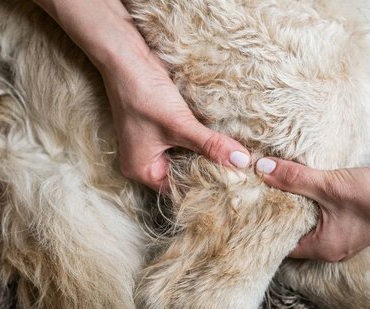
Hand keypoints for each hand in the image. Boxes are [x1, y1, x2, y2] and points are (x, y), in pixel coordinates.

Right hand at [100, 52, 249, 190]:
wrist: (128, 57)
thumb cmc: (143, 94)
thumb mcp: (179, 124)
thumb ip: (210, 144)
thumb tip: (241, 161)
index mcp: (142, 170)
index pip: (179, 189)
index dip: (205, 186)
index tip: (234, 185)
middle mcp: (146, 160)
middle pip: (185, 173)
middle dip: (209, 169)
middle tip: (240, 172)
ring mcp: (155, 142)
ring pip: (189, 155)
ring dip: (208, 152)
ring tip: (236, 157)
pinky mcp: (164, 126)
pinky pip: (187, 139)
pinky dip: (203, 139)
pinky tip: (223, 138)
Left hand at [255, 158, 369, 261]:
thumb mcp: (328, 186)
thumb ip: (294, 178)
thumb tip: (262, 169)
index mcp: (323, 248)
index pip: (282, 244)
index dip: (264, 225)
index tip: (246, 207)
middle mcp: (331, 244)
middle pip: (293, 229)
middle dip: (276, 209)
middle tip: (252, 190)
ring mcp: (341, 229)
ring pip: (307, 215)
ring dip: (294, 198)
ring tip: (269, 180)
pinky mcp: (349, 213)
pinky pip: (321, 206)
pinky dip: (310, 193)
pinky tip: (298, 176)